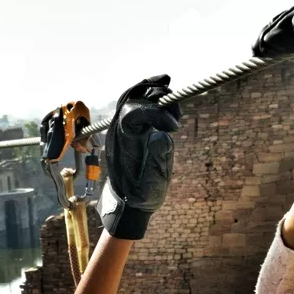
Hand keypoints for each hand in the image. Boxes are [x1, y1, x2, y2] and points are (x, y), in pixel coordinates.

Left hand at [100, 75, 180, 240]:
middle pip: (132, 99)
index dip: (154, 113)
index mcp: (124, 144)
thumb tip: (161, 136)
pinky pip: (139, 105)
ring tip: (170, 94)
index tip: (173, 128)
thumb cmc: (141, 193)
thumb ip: (158, 155)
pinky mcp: (134, 128)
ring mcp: (125, 129)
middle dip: (153, 93)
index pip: (133, 114)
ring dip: (152, 91)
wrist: (130, 202)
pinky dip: (151, 96)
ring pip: (134, 98)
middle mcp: (120, 132)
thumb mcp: (153, 179)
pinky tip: (166, 90)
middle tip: (172, 98)